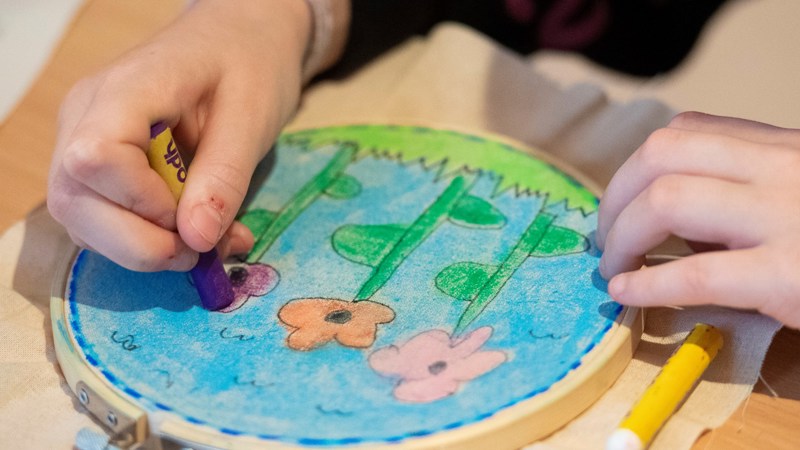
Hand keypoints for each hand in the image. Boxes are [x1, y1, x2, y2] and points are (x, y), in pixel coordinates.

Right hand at [47, 0, 310, 271]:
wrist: (237, 39)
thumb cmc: (247, 64)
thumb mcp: (252, 116)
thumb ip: (224, 177)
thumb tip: (195, 240)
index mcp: (123, 91)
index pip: (95, 159)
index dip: (142, 204)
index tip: (194, 215)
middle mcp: (84, 119)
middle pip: (76, 203)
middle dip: (144, 244)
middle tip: (207, 248)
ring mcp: (83, 145)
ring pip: (85, 223)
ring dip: (150, 249)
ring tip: (212, 239)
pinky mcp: (98, 172)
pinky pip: (105, 222)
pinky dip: (150, 241)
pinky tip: (196, 231)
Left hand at [597, 112, 799, 327]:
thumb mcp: (798, 189)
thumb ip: (745, 188)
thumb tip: (667, 220)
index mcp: (781, 147)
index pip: (684, 131)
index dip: (634, 168)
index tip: (620, 203)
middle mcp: (781, 169)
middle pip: (661, 155)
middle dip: (615, 197)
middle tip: (605, 238)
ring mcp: (785, 217)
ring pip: (666, 201)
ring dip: (620, 235)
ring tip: (612, 267)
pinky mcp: (789, 276)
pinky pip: (694, 274)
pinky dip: (646, 285)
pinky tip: (626, 295)